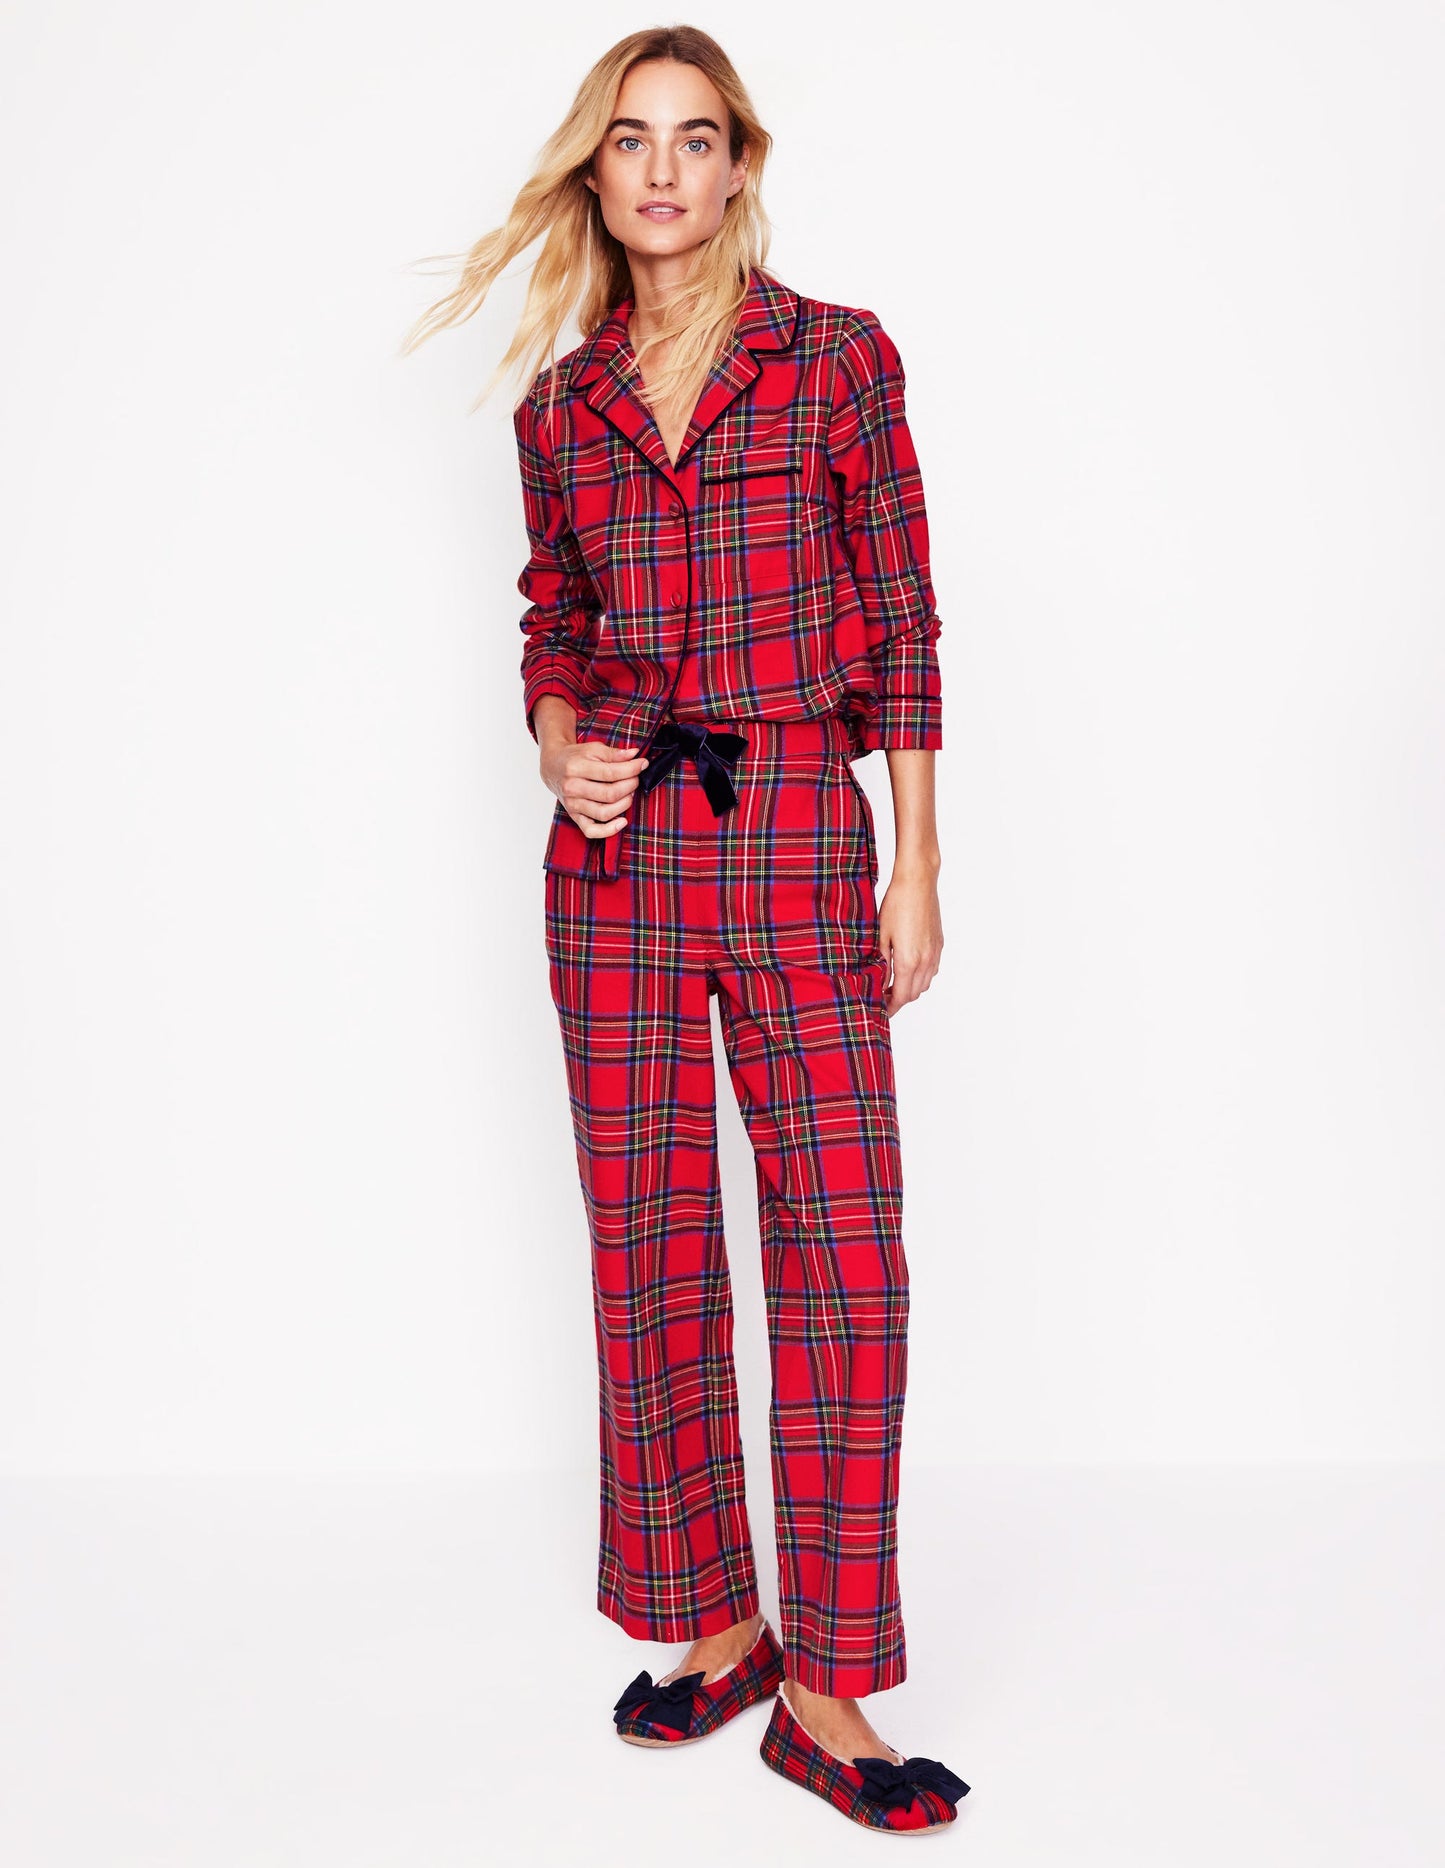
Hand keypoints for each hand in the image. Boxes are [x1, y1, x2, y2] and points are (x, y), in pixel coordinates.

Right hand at [541, 732, 649, 841]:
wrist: (554, 767)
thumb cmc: (575, 758)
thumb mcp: (593, 749)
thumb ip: (614, 753)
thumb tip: (635, 755)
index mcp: (576, 768)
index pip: (610, 772)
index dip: (632, 770)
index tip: (642, 764)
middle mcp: (572, 788)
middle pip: (609, 794)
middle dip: (630, 786)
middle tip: (635, 779)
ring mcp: (573, 805)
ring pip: (604, 813)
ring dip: (624, 804)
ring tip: (629, 794)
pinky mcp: (574, 816)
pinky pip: (591, 831)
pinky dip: (609, 830)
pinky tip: (622, 821)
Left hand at [876, 861, 943, 1014]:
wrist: (918, 883)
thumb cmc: (896, 905)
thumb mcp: (880, 935)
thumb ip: (881, 963)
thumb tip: (880, 982)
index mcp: (908, 961)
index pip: (900, 997)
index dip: (890, 1007)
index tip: (880, 1010)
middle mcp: (925, 961)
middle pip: (914, 994)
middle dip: (899, 1000)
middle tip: (883, 997)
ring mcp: (934, 953)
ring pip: (924, 984)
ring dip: (910, 989)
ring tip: (894, 984)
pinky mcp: (939, 944)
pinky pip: (932, 970)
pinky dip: (921, 976)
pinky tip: (908, 968)